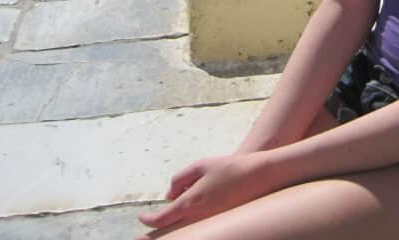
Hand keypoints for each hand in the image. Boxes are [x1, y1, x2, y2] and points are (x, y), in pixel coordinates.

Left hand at [137, 153, 271, 235]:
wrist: (256, 176)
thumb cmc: (227, 168)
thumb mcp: (200, 165)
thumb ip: (179, 179)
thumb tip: (169, 195)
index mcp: (190, 202)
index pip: (163, 218)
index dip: (148, 221)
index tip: (141, 219)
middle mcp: (198, 217)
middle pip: (171, 232)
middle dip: (156, 234)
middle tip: (142, 236)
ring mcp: (209, 222)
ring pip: (184, 229)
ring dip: (174, 225)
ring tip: (168, 220)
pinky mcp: (218, 223)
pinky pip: (197, 226)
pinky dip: (189, 222)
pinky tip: (189, 212)